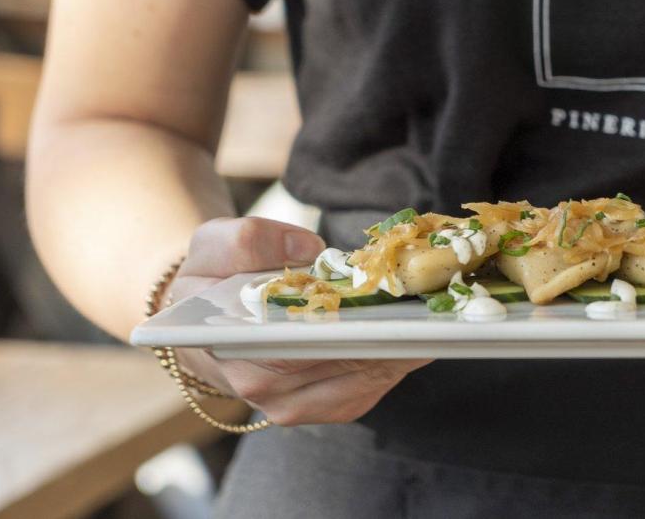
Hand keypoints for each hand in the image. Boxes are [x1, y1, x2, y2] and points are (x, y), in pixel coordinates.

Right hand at [166, 217, 429, 425]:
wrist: (209, 322)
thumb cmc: (212, 281)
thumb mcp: (213, 246)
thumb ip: (248, 240)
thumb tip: (308, 251)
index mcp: (241, 353)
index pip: (308, 346)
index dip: (357, 325)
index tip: (395, 304)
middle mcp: (271, 392)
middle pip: (352, 363)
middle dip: (395, 332)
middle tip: (432, 302)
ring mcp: (304, 404)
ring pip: (373, 376)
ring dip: (407, 343)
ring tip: (436, 309)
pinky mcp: (333, 405)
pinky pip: (378, 383)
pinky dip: (404, 354)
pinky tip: (423, 326)